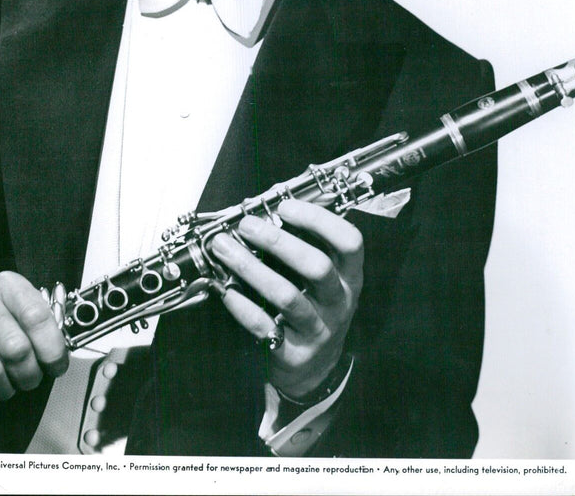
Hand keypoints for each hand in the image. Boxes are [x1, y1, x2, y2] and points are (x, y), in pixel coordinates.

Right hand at [0, 271, 68, 411]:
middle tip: (29, 381)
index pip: (38, 317)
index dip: (52, 350)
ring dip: (4, 390)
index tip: (56, 367)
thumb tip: (60, 358)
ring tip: (7, 389)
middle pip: (16, 349)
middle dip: (29, 376)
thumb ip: (41, 329)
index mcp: (8, 284)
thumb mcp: (19, 314)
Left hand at [209, 198, 363, 398]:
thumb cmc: (314, 306)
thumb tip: (265, 210)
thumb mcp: (323, 278)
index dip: (319, 220)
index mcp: (349, 276)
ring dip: (252, 268)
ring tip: (224, 248)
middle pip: (317, 266)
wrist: (315, 368)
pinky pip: (265, 327)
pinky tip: (226, 289)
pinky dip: (242, 306)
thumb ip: (304, 245)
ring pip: (287, 296)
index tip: (285, 207)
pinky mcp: (293, 353)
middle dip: (279, 242)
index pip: (350, 241)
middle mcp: (339, 302)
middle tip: (247, 225)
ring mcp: (318, 329)